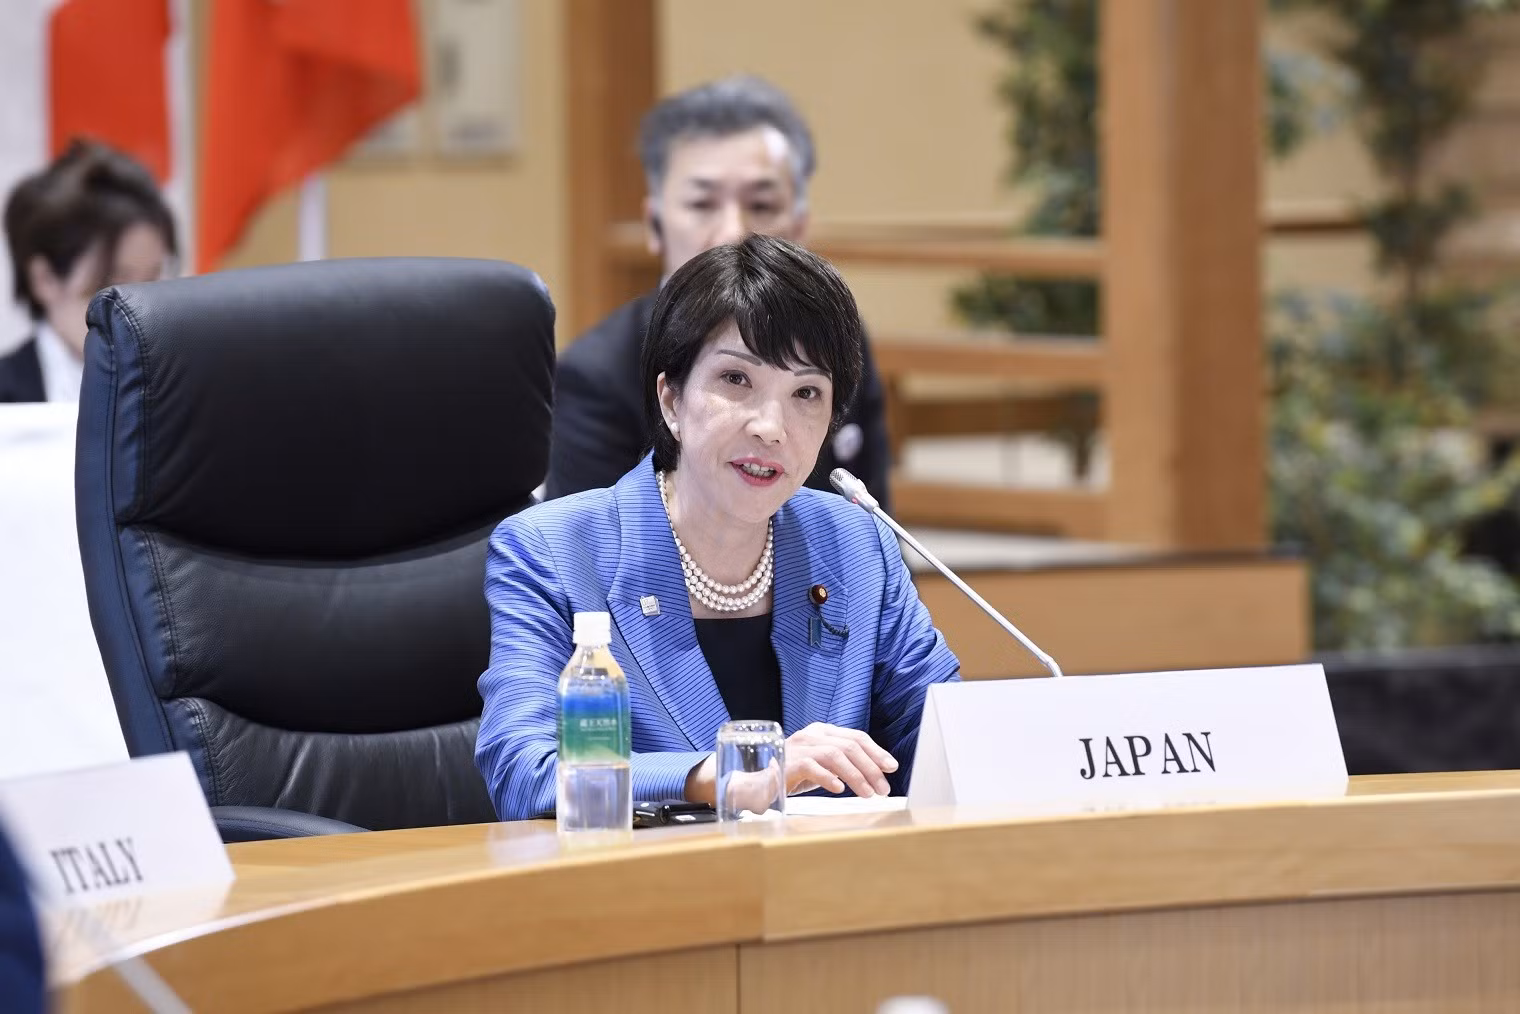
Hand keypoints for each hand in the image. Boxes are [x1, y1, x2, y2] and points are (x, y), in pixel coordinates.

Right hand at [683, 723, 898, 803]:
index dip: (876, 751)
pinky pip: (812, 766)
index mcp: (821, 732)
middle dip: (871, 767)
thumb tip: (875, 775)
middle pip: (850, 745)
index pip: (856, 736)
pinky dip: (828, 778)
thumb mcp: (821, 767)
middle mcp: (811, 735)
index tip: (891, 768)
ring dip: (856, 776)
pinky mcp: (787, 763)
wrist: (755, 785)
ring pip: (836, 755)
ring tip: (868, 794)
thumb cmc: (792, 776)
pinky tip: (839, 790)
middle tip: (883, 788)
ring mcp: (798, 747)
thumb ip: (841, 764)